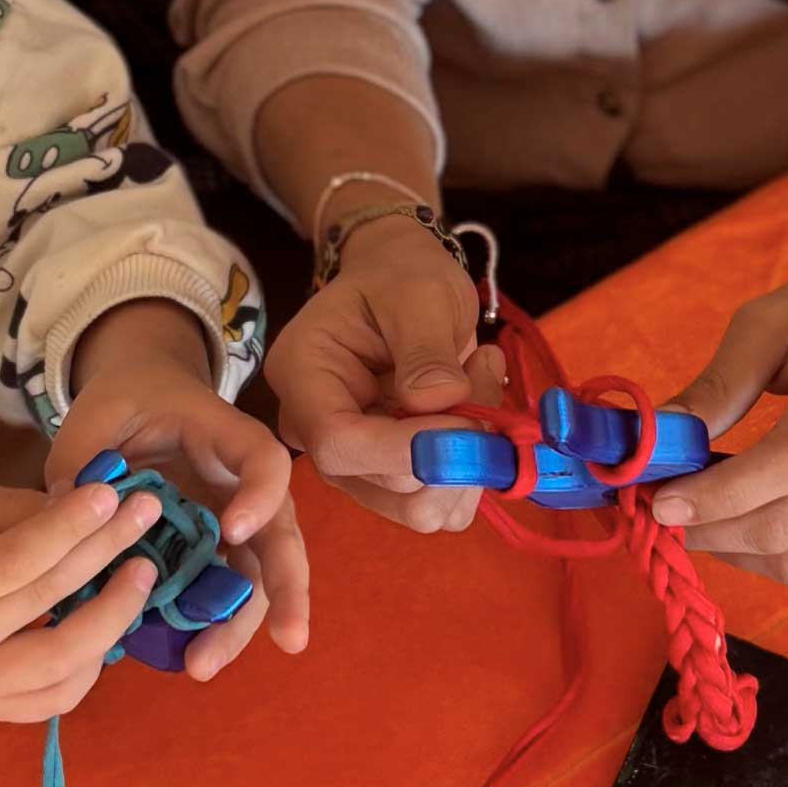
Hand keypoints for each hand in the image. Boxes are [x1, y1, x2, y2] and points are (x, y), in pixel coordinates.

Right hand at [0, 477, 169, 723]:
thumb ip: (9, 511)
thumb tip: (84, 510)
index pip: (12, 562)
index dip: (70, 528)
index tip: (113, 492)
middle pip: (45, 603)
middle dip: (105, 552)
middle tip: (146, 511)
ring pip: (62, 665)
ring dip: (114, 617)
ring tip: (140, 571)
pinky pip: (54, 699)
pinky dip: (92, 664)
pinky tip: (105, 621)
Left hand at [51, 300, 309, 677]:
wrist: (139, 399)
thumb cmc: (125, 401)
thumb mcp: (96, 415)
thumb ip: (81, 459)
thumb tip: (62, 518)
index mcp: (225, 438)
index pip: (264, 463)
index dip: (260, 495)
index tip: (233, 528)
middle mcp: (241, 486)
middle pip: (280, 537)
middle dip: (287, 589)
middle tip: (288, 639)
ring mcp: (230, 523)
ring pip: (252, 579)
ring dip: (237, 626)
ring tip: (203, 667)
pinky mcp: (208, 553)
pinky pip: (215, 594)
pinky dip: (203, 627)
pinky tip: (180, 658)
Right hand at [265, 216, 507, 534]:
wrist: (402, 282)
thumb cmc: (402, 277)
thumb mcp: (419, 294)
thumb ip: (426, 350)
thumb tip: (438, 402)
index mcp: (302, 377)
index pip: (338, 443)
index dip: (408, 447)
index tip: (470, 419)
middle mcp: (314, 432)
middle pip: (383, 485)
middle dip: (454, 444)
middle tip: (485, 370)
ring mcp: (352, 463)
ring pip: (418, 508)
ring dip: (472, 458)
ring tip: (479, 382)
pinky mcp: (390, 480)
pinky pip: (441, 509)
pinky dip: (476, 471)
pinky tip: (476, 413)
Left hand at [651, 235, 787, 584]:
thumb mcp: (769, 322)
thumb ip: (718, 384)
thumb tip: (659, 442)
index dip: (721, 494)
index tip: (660, 502)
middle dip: (711, 529)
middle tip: (658, 511)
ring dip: (730, 550)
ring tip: (694, 517)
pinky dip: (762, 556)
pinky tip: (735, 522)